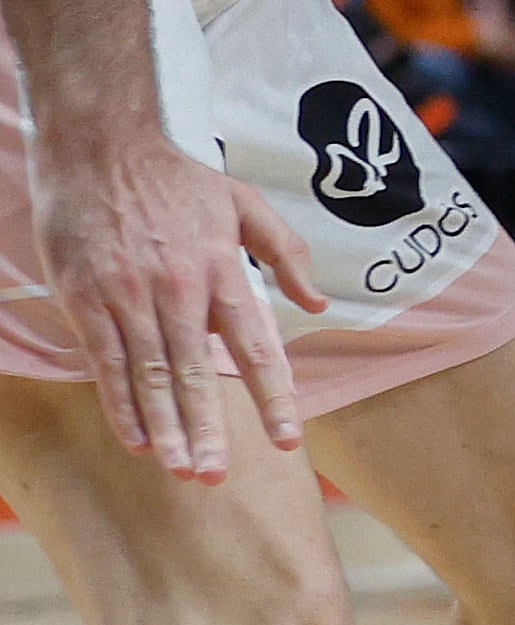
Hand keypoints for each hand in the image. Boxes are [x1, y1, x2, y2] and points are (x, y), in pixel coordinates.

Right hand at [35, 126, 326, 479]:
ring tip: (183, 472)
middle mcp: (178, 290)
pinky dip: (121, 404)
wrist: (102, 145)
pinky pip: (107, 362)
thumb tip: (318, 303)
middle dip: (209, 430)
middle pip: (196, 373)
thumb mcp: (245, 204)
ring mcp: (129, 297)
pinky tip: (136, 438)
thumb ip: (284, 254)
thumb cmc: (177, 176)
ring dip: (167, 429)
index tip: (288, 438)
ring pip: (151, 377)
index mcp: (222, 270)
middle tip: (217, 479)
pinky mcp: (87, 299)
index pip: (253, 345)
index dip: (271, 395)